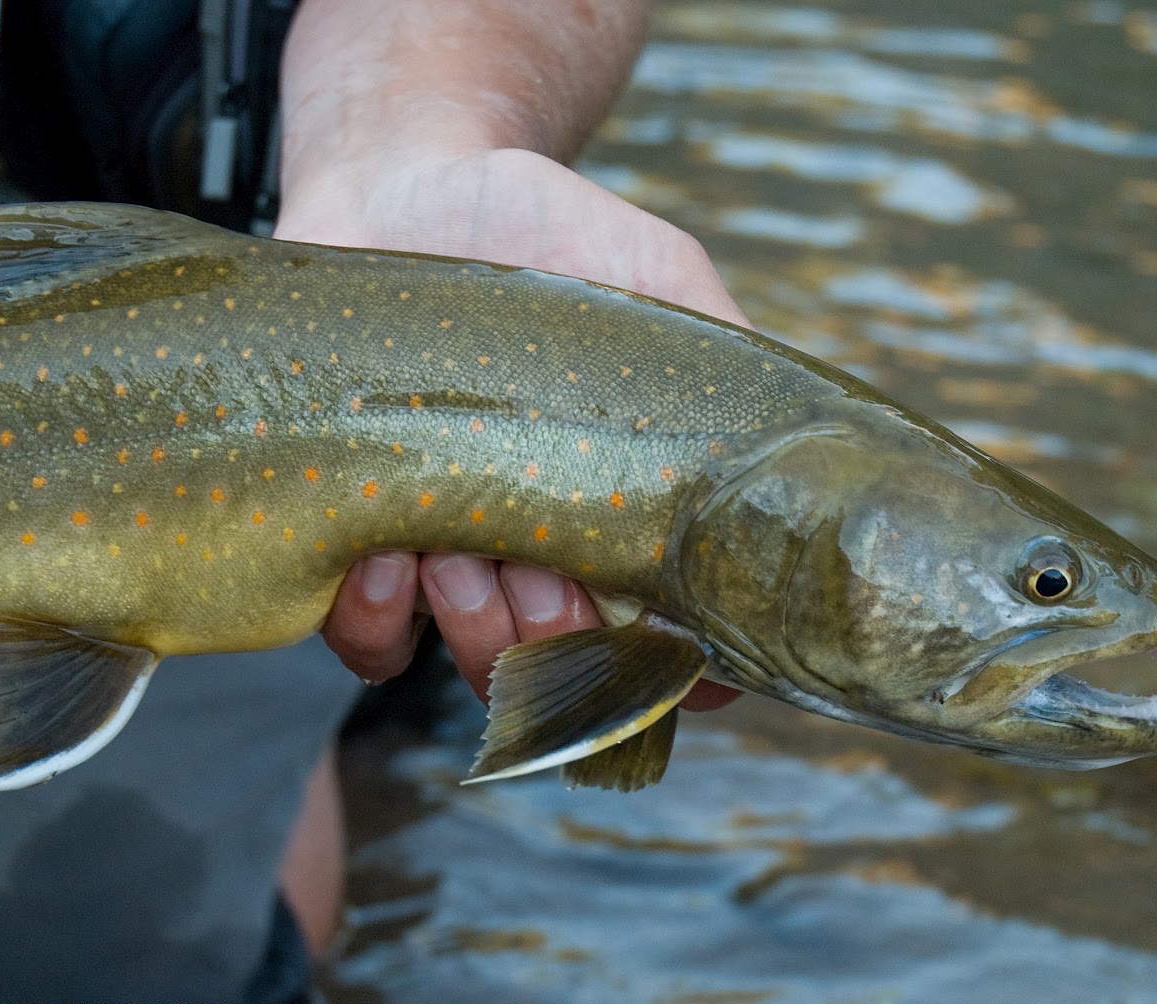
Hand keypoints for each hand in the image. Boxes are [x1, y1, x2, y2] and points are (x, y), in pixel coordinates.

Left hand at [276, 148, 740, 708]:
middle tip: (545, 577)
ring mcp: (448, 551)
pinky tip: (380, 558)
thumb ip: (729, 359)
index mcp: (623, 512)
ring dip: (478, 634)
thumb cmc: (548, 230)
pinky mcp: (351, 538)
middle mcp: (541, 550)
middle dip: (562, 643)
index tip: (679, 653)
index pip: (669, 637)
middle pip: (569, 669)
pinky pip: (366, 639)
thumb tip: (805, 456)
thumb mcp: (661, 279)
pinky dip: (377, 623)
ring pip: (475, 664)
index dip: (680, 670)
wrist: (405, 179)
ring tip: (459, 556)